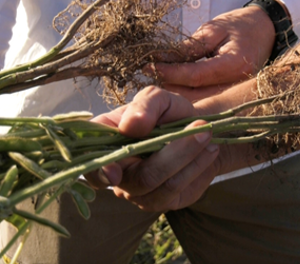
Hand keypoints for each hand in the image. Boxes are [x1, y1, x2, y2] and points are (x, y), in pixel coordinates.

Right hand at [86, 86, 221, 211]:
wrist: (196, 129)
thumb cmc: (169, 113)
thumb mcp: (159, 98)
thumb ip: (145, 105)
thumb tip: (131, 126)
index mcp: (105, 143)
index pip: (90, 162)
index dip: (98, 170)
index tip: (114, 171)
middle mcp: (116, 172)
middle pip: (135, 178)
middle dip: (172, 153)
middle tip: (201, 127)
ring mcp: (137, 191)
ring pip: (160, 185)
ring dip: (189, 157)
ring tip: (207, 133)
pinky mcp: (161, 201)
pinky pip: (177, 191)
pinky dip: (197, 167)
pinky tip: (209, 150)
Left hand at [151, 6, 273, 101]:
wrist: (268, 30)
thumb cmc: (241, 25)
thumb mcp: (214, 29)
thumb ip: (190, 47)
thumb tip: (162, 58)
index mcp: (233, 65)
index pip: (194, 76)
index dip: (169, 72)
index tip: (148, 66)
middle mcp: (236, 85)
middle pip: (194, 96)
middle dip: (169, 87)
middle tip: (149, 75)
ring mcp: (236, 94)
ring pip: (198, 102)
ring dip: (176, 93)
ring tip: (158, 79)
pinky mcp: (233, 97)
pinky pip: (206, 100)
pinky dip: (188, 94)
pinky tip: (174, 85)